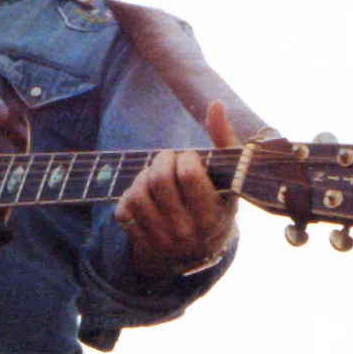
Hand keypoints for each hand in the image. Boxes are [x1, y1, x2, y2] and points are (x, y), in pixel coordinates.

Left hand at [114, 101, 239, 276]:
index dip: (185, 158)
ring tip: (156, 174)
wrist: (201, 249)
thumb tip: (216, 104)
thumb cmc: (217, 200)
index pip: (188, 174)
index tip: (189, 158)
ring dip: (144, 175)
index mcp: (212, 216)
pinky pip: (123, 209)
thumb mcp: (229, 175)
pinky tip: (146, 194)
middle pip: (159, 180)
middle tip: (168, 158)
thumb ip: (224, 139)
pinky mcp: (142, 242)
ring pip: (138, 193)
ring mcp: (163, 240)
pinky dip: (130, 194)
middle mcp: (187, 232)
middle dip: (162, 160)